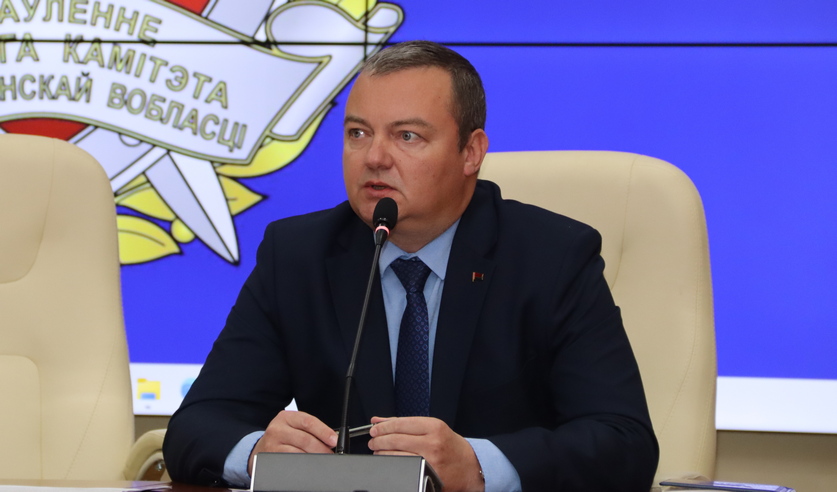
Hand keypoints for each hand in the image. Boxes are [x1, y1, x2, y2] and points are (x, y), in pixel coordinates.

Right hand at [248, 410, 336, 474]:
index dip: (323, 431)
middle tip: (330, 454)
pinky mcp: (270, 459)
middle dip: (321, 448)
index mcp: (286, 417)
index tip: (334, 440)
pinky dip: (302, 465)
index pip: (308, 422)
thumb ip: (310, 429)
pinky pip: (290, 462)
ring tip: (322, 459)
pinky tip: (308, 465)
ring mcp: (272, 444)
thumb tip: (331, 439)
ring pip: (298, 452)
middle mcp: (277, 429)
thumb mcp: (293, 426)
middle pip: (305, 439)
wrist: (261, 447)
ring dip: (314, 458)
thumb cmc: (283, 436)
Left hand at [368, 416, 484, 491]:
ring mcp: (429, 461)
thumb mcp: (434, 428)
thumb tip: (379, 420)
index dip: (383, 426)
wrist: (471, 467)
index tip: (375, 428)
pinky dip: (391, 463)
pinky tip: (388, 460)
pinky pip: (402, 467)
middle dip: (379, 439)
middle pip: (396, 439)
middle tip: (373, 440)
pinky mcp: (426, 474)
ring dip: (381, 452)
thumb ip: (406, 423)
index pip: (401, 423)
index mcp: (435, 427)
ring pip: (396, 454)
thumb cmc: (452, 447)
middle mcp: (432, 443)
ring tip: (378, 449)